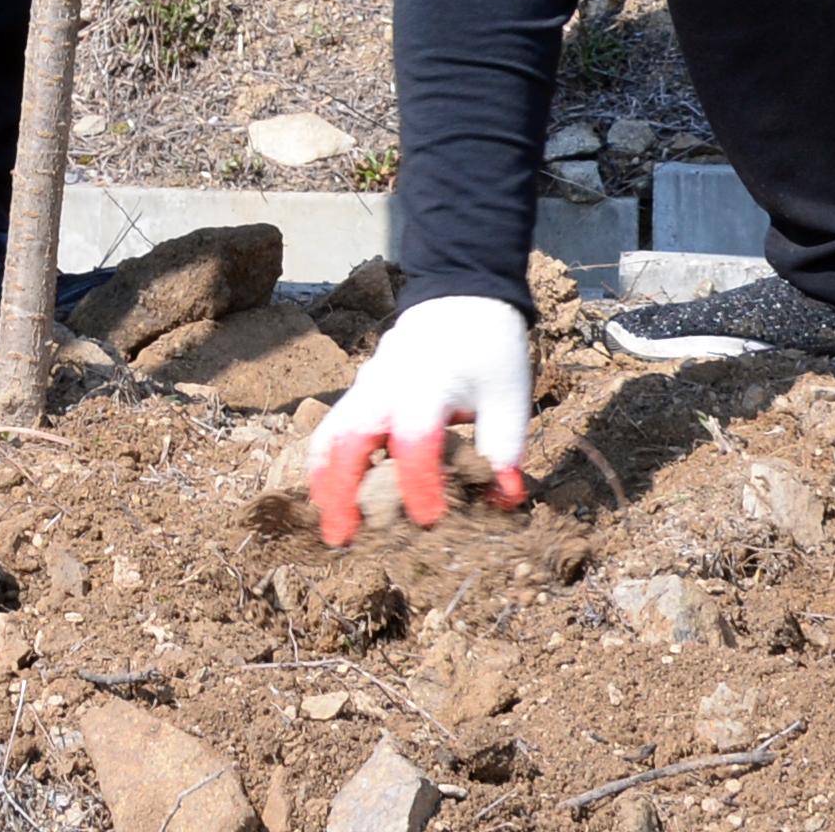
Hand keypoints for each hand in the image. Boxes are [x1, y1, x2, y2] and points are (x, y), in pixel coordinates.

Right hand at [304, 296, 528, 545]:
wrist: (462, 294)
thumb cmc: (488, 349)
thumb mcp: (509, 398)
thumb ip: (504, 450)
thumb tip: (502, 500)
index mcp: (427, 384)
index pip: (414, 441)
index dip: (419, 485)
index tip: (430, 520)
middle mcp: (385, 385)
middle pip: (349, 439)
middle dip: (342, 492)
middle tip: (343, 539)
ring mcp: (365, 385)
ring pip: (328, 434)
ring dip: (325, 481)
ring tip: (330, 526)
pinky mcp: (358, 390)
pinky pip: (331, 427)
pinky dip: (326, 463)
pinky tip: (334, 498)